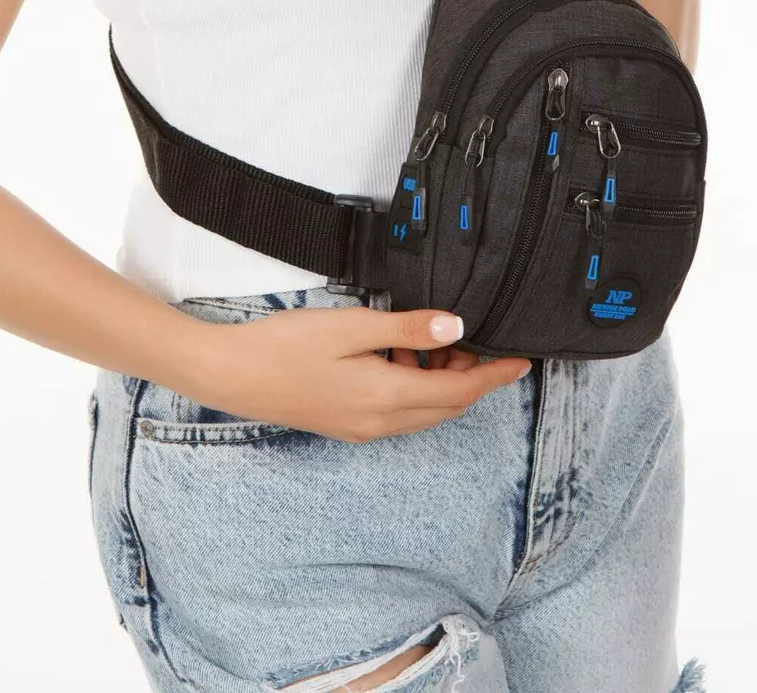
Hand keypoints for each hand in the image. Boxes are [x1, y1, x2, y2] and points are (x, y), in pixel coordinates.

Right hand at [183, 305, 531, 442]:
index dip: (495, 376)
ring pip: (423, 410)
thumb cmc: (286, 345)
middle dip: (471, 376)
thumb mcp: (351, 327)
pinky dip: (414, 387)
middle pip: (446, 406)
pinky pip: (399, 412)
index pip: (460, 391)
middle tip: (478, 340)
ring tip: (434, 339)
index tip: (524, 361)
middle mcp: (380, 422)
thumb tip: (458, 328)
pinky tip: (397, 354)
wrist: (233, 375)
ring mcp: (362, 428)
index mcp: (387, 398)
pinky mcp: (347, 424)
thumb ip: (407, 328)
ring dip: (441, 381)